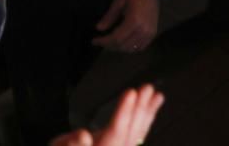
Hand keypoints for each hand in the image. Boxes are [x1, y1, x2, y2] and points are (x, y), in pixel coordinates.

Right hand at [50, 84, 164, 145]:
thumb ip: (71, 143)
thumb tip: (84, 135)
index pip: (116, 131)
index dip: (124, 112)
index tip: (131, 93)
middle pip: (130, 132)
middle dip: (140, 108)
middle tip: (147, 88)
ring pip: (137, 133)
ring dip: (147, 113)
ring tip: (157, 96)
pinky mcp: (119, 145)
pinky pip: (136, 135)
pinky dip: (144, 121)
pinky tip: (150, 110)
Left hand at [93, 0, 159, 51]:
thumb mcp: (119, 1)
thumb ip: (109, 16)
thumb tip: (99, 29)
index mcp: (134, 21)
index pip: (116, 38)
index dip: (104, 41)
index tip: (94, 41)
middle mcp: (143, 31)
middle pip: (124, 46)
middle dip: (110, 46)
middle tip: (100, 42)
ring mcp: (150, 33)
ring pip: (132, 48)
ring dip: (119, 48)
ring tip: (109, 43)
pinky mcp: (153, 33)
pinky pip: (141, 47)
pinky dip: (130, 48)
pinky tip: (123, 44)